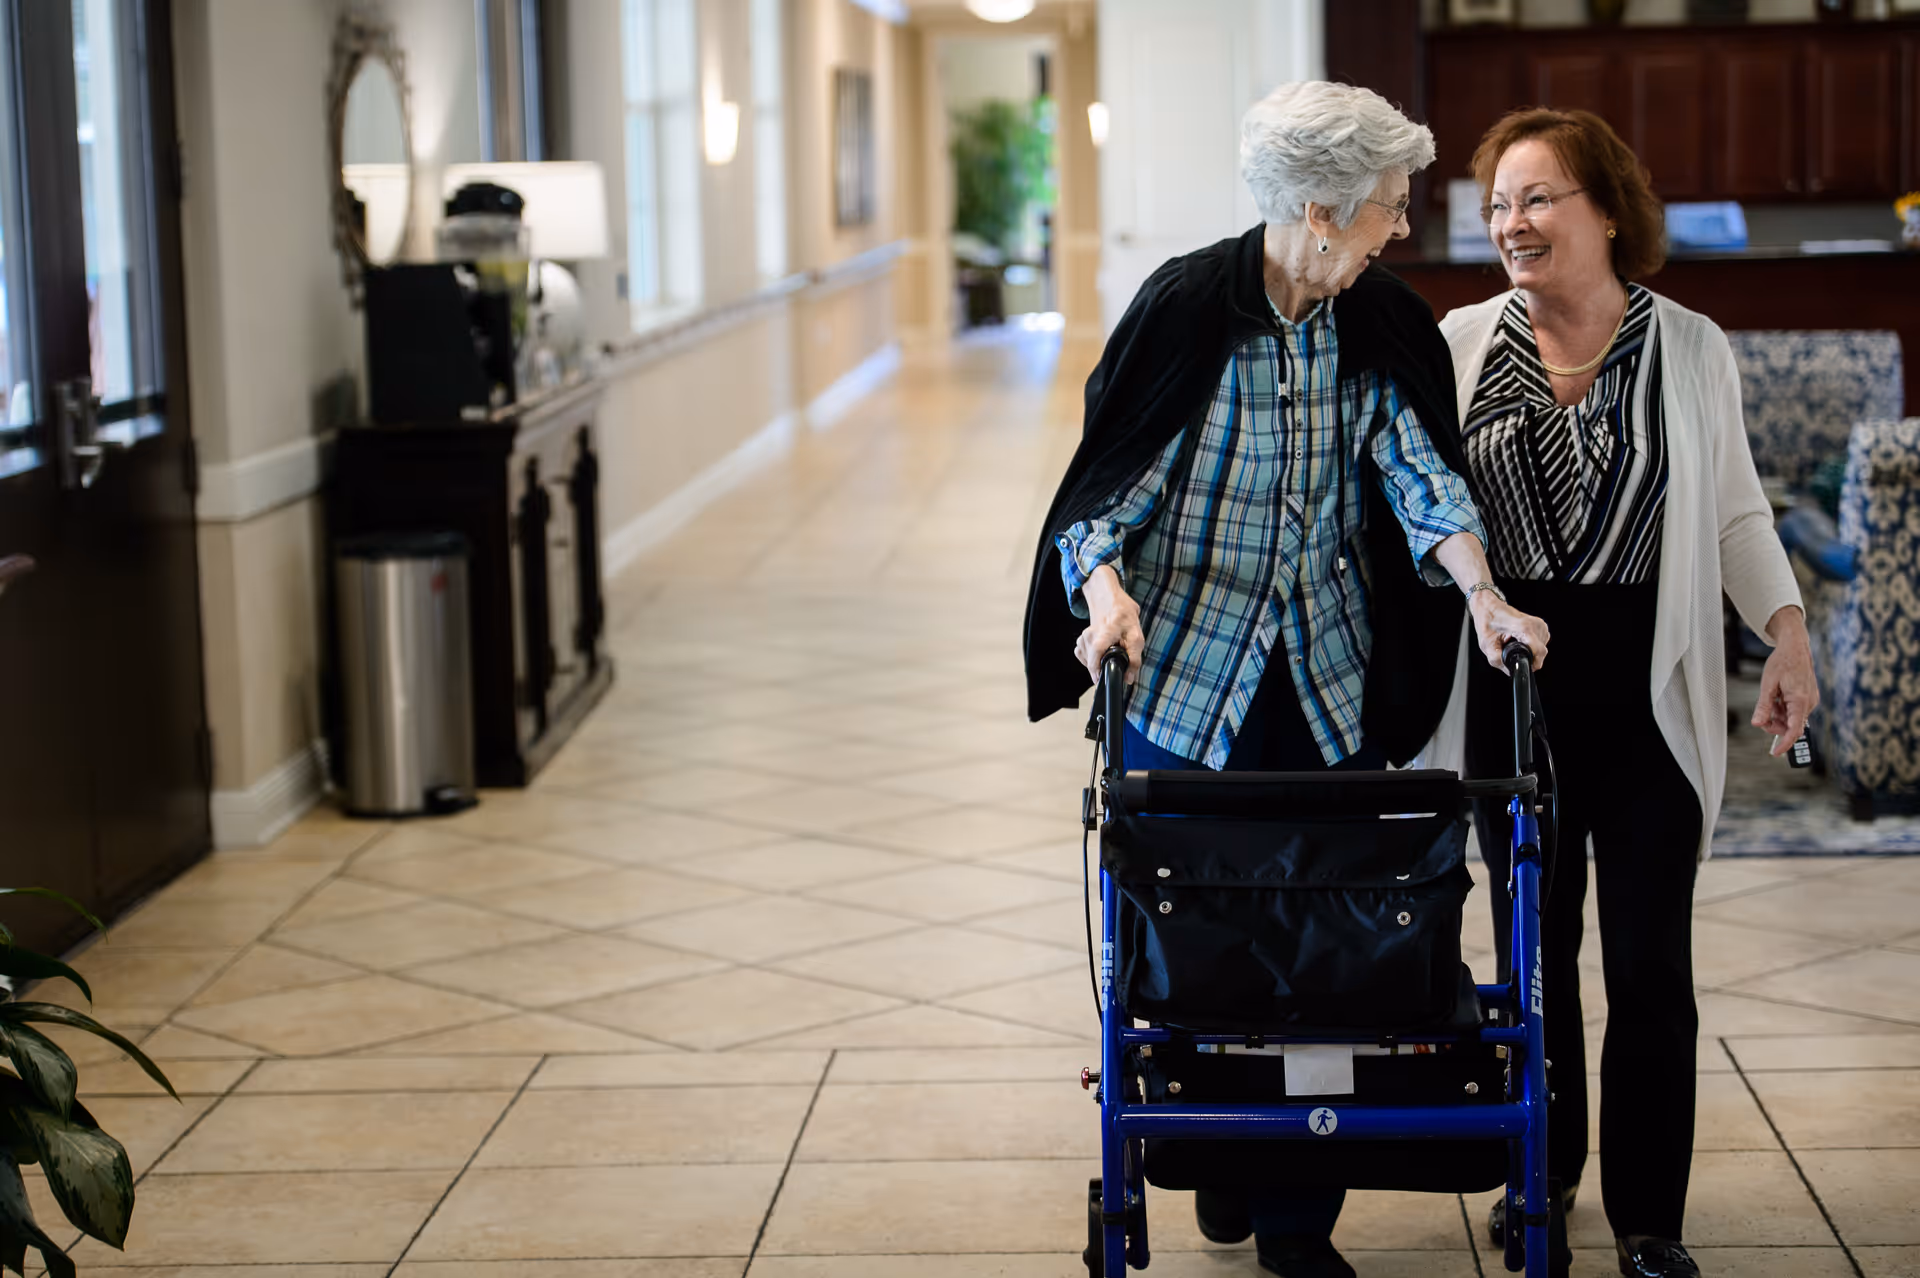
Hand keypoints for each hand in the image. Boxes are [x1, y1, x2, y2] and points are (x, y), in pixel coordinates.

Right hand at [1074, 563, 1145, 684]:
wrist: (1109, 598)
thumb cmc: (1123, 614)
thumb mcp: (1136, 636)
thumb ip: (1134, 659)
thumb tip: (1129, 679)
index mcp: (1102, 636)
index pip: (1094, 661)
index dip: (1099, 674)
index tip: (1105, 680)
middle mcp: (1088, 638)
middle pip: (1091, 664)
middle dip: (1103, 668)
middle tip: (1116, 662)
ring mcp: (1083, 638)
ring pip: (1087, 661)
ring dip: (1098, 663)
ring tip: (1109, 654)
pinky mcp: (1081, 640)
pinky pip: (1082, 656)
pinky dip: (1091, 658)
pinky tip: (1101, 652)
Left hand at [1469, 590, 1549, 671]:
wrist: (1489, 606)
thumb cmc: (1487, 620)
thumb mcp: (1487, 644)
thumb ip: (1497, 660)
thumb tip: (1510, 670)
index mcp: (1523, 627)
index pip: (1539, 651)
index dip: (1533, 663)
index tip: (1523, 664)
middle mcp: (1535, 625)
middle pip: (1540, 652)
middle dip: (1525, 656)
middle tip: (1509, 646)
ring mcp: (1540, 625)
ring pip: (1540, 649)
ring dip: (1527, 650)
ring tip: (1512, 640)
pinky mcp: (1541, 627)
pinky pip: (1540, 644)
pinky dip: (1530, 645)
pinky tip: (1518, 638)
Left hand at [1754, 606, 1818, 756]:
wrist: (1796, 647)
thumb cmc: (1782, 662)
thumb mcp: (1767, 685)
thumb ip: (1763, 706)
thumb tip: (1757, 723)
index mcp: (1800, 700)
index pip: (1795, 729)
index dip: (1785, 743)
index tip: (1776, 752)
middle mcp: (1809, 702)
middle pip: (1791, 726)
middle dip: (1775, 724)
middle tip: (1762, 714)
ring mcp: (1810, 700)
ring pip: (1792, 719)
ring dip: (1779, 716)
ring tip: (1771, 699)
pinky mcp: (1808, 698)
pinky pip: (1795, 711)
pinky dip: (1784, 709)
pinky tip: (1778, 698)